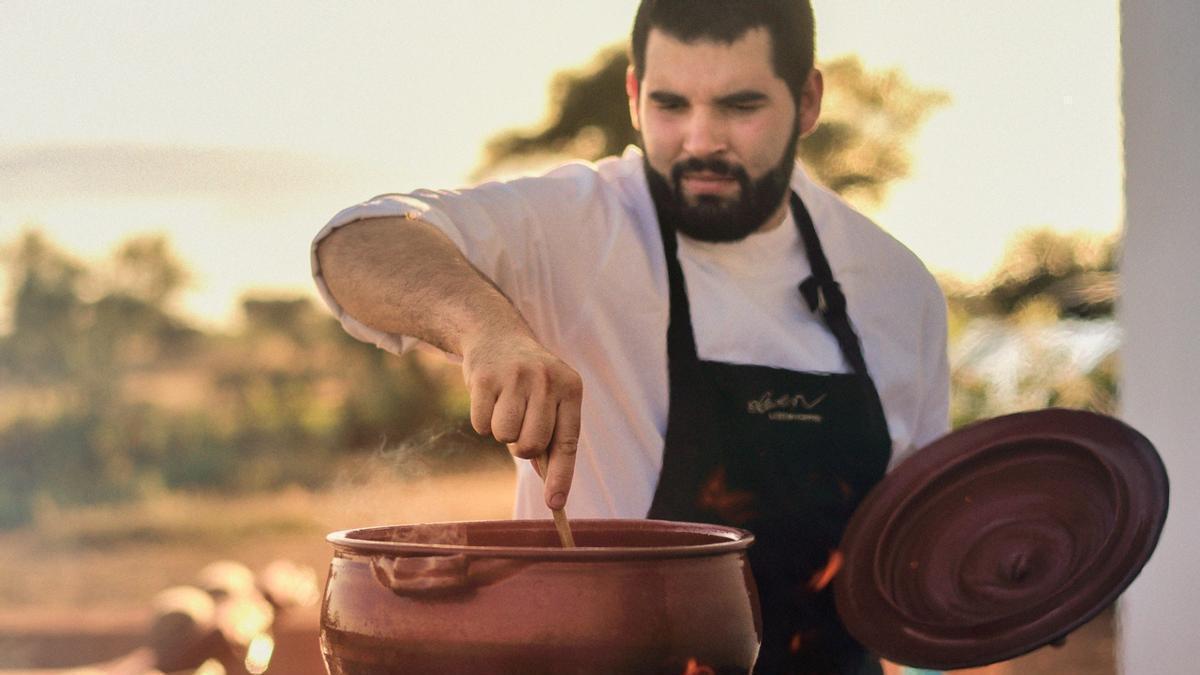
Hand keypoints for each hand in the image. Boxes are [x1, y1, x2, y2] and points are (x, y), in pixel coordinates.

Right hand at [462, 331, 581, 510]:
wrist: (496, 335)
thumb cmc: (529, 381)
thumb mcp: (550, 399)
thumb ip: (552, 439)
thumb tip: (552, 489)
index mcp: (570, 387)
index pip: (567, 442)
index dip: (561, 476)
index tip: (555, 505)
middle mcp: (546, 380)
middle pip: (531, 445)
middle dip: (522, 447)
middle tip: (519, 426)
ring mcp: (515, 376)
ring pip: (505, 437)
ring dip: (501, 432)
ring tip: (505, 407)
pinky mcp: (485, 378)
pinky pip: (481, 426)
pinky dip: (482, 422)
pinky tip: (489, 399)